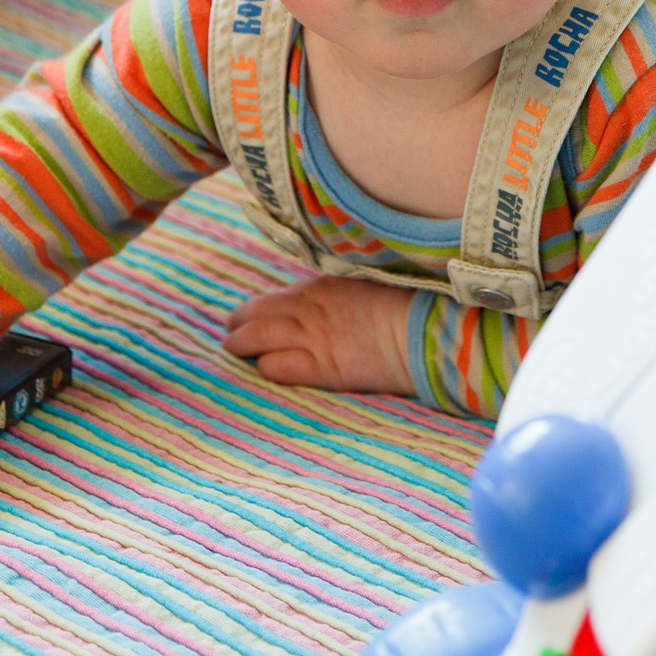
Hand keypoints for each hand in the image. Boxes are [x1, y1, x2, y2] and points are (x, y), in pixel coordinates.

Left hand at [223, 276, 414, 394]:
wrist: (425, 328)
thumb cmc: (410, 305)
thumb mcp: (371, 286)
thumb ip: (346, 293)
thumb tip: (341, 300)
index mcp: (323, 286)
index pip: (280, 296)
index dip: (262, 306)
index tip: (254, 313)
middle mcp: (310, 308)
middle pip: (258, 313)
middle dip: (239, 322)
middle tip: (230, 330)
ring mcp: (312, 337)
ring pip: (258, 338)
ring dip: (240, 344)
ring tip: (231, 349)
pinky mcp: (321, 366)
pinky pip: (278, 367)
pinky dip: (265, 367)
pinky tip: (262, 369)